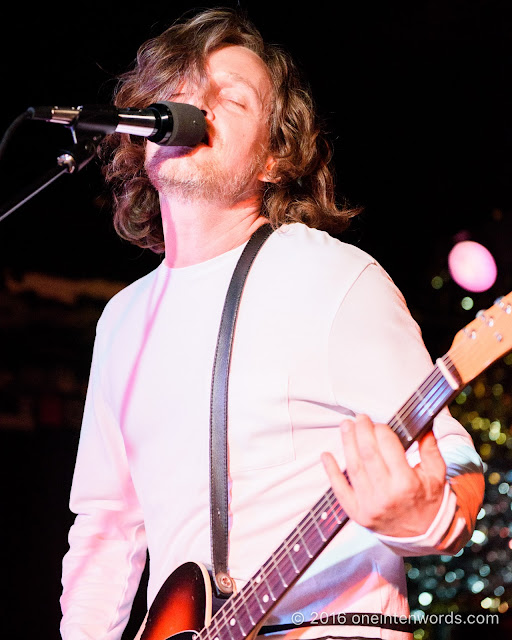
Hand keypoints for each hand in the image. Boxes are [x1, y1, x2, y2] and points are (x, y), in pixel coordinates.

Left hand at [321, 414, 446, 536]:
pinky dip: (331, 472)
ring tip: (345, 426)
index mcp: (407, 483)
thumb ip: (430, 449)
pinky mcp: (358, 514)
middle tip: (359, 418)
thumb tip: (424, 424)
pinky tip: (326, 456)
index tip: (378, 423)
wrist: (423, 536)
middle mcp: (386, 495)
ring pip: (353, 467)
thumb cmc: (429, 501)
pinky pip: (340, 491)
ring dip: (347, 443)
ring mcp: (369, 505)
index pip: (388, 447)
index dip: (381, 430)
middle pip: (368, 454)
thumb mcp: (436, 475)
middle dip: (361, 431)